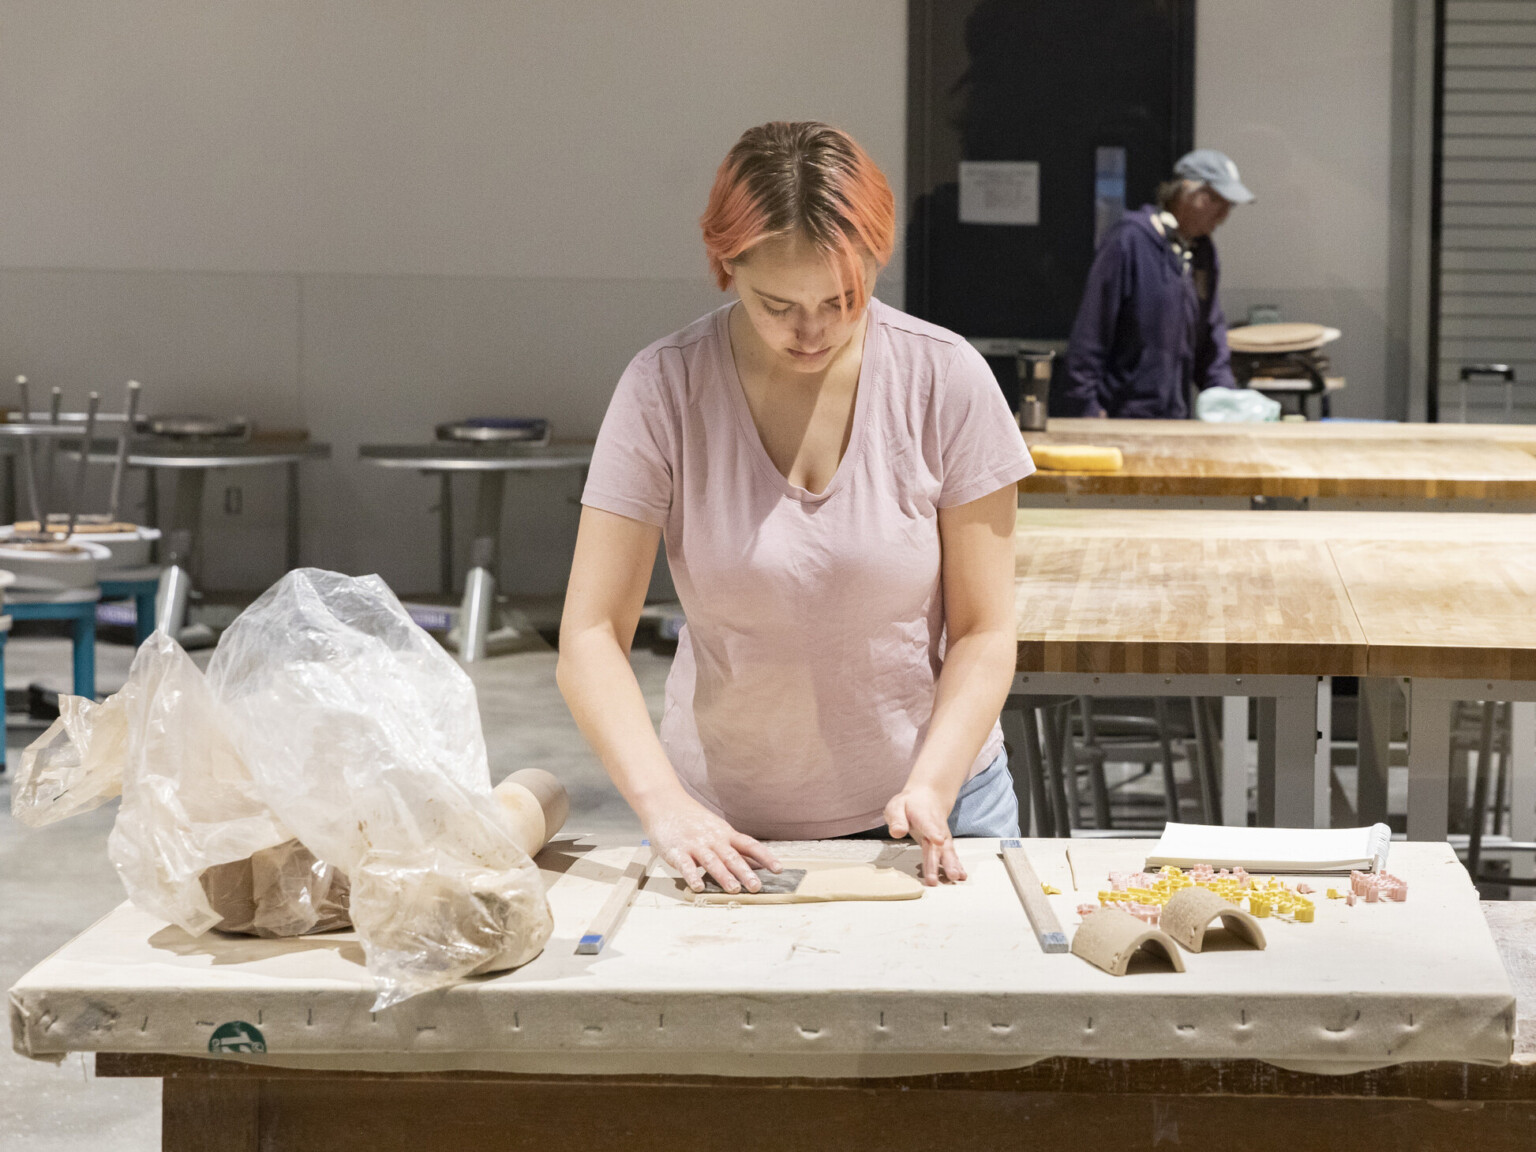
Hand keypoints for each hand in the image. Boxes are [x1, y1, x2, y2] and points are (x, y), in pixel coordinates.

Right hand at [640, 792, 780, 894]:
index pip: (749, 845)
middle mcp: (713, 839)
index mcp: (725, 834)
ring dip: (723, 875)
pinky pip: (685, 865)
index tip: (778, 869)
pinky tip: (698, 887)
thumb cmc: (693, 820)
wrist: (665, 803)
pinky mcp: (676, 851)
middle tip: (756, 887)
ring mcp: (694, 844)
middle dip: (745, 872)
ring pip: (712, 861)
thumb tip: (757, 864)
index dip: (765, 857)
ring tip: (734, 889)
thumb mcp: (717, 829)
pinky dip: (692, 875)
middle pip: (732, 856)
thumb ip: (734, 847)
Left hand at [884, 785, 966, 885]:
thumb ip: (897, 819)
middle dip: (942, 860)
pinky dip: (957, 865)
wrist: (929, 796)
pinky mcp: (945, 844)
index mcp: (923, 818)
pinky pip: (951, 854)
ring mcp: (943, 836)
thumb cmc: (909, 804)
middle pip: (938, 845)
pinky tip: (961, 876)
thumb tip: (897, 833)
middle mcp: (937, 828)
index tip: (938, 840)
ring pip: (947, 851)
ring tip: (955, 878)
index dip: (933, 832)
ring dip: (952, 865)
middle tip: (949, 874)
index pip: (928, 825)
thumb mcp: (897, 806)